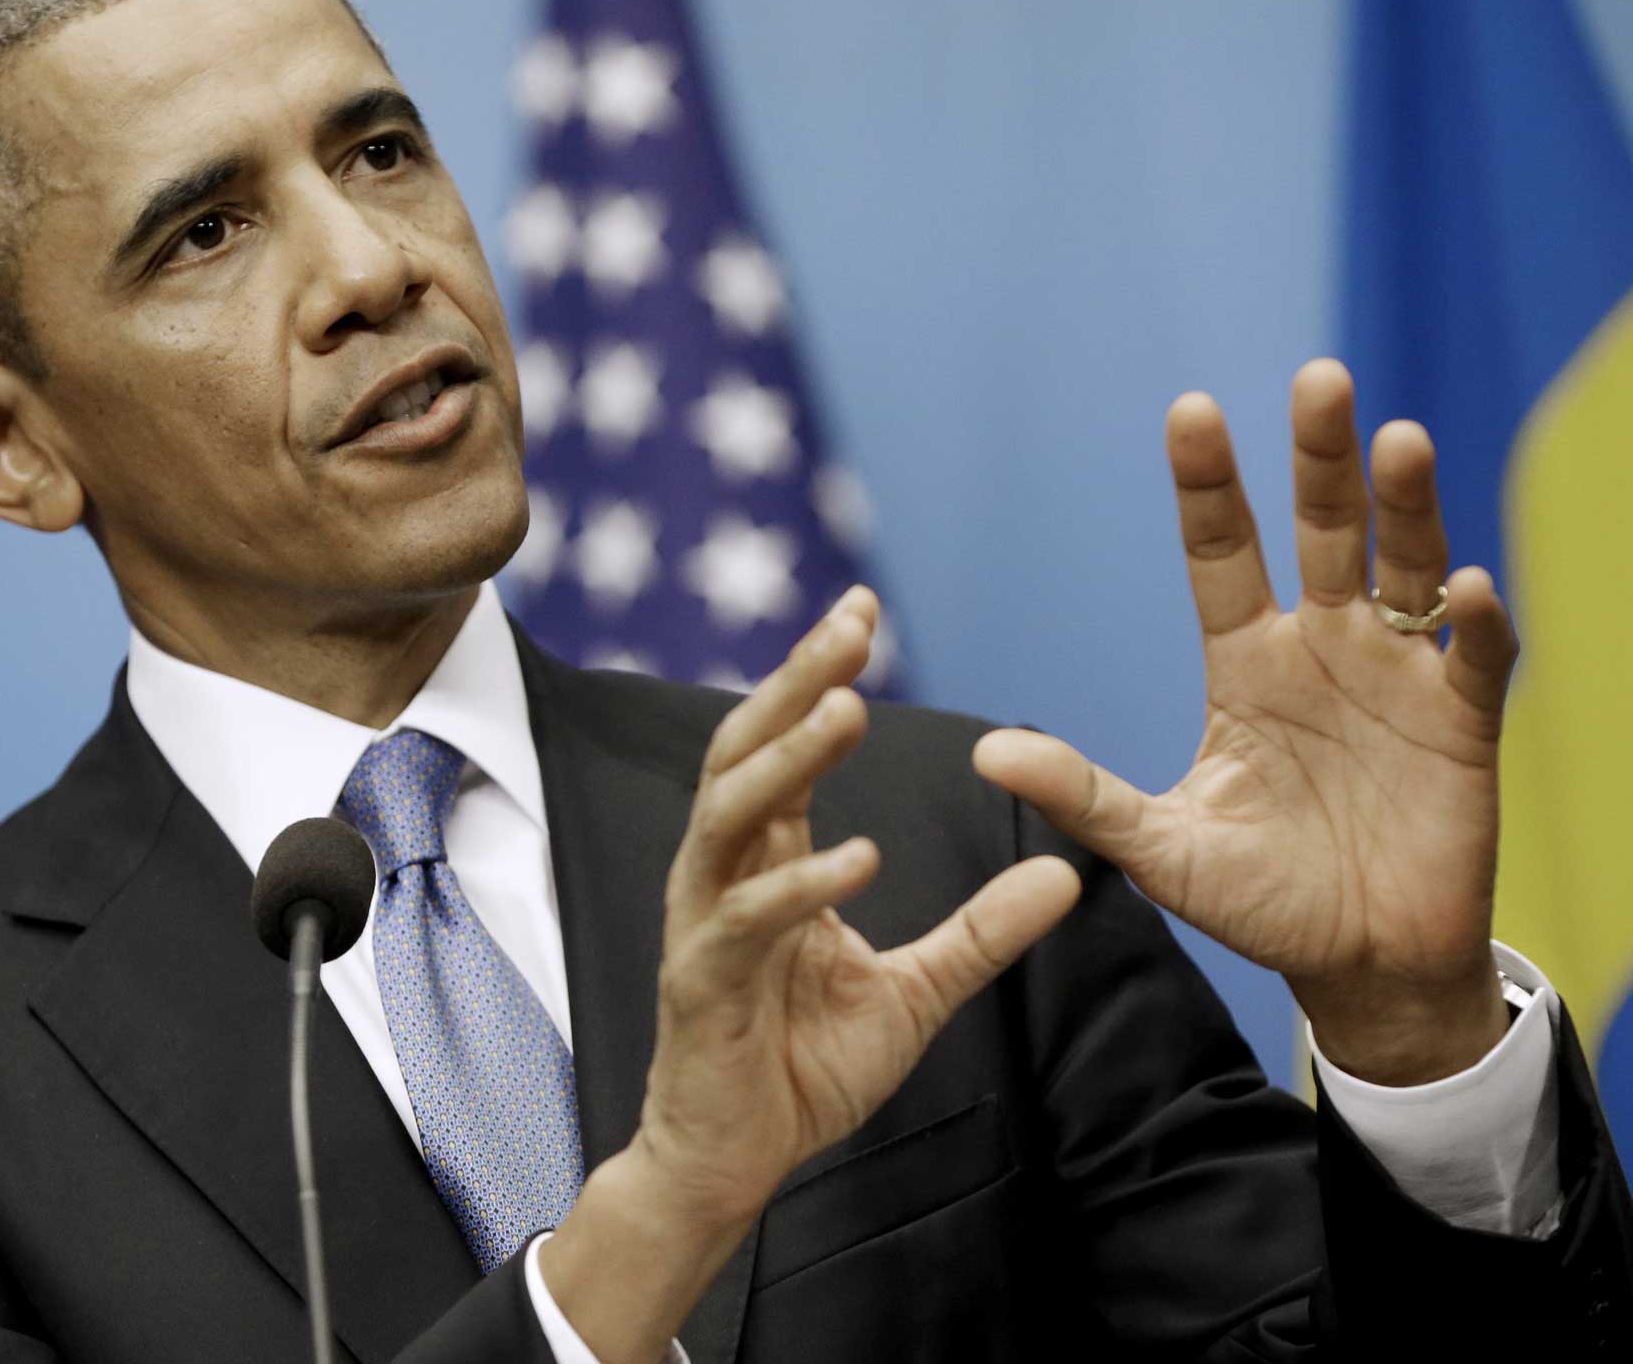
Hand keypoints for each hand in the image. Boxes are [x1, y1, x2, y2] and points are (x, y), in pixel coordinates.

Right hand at [634, 585, 1080, 1226]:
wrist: (736, 1161)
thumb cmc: (804, 1065)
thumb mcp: (917, 990)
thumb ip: (982, 929)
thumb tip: (1069, 876)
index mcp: (768, 860)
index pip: (786, 745)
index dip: (820, 676)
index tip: (864, 611)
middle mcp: (725, 872)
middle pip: (747, 750)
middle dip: (797, 682)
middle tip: (851, 624)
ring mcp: (705, 921)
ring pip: (729, 813)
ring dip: (788, 758)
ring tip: (849, 709)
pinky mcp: (703, 979)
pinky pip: (748, 918)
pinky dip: (801, 886)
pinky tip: (859, 858)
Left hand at [971, 360, 1517, 1085]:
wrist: (1357, 967)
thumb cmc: (1258, 900)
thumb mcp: (1159, 847)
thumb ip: (1084, 795)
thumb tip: (985, 753)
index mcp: (1245, 662)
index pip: (1222, 551)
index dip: (1209, 484)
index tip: (1191, 409)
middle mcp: (1321, 648)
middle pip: (1321, 530)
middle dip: (1320, 457)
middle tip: (1319, 378)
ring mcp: (1395, 679)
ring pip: (1404, 568)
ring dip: (1404, 509)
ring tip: (1397, 441)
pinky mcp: (1461, 726)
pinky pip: (1474, 661)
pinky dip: (1474, 625)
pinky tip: (1465, 591)